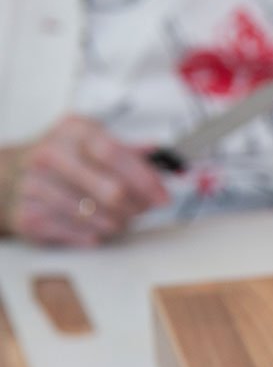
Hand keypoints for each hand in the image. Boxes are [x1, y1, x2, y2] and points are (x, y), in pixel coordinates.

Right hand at [2, 116, 169, 246]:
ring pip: (97, 217)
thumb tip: (158, 152)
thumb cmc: (60, 158)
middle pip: (111, 191)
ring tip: (120, 218)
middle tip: (143, 211)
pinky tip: (96, 228)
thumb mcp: (89, 140)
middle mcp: (50, 155)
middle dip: (136, 207)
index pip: (115, 154)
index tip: (162, 197)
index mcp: (73, 132)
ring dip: (118, 223)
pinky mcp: (28, 214)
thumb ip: (126, 148)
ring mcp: (35, 186)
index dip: (145, 179)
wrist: (6, 174)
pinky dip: (94, 235)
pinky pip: (76, 233)